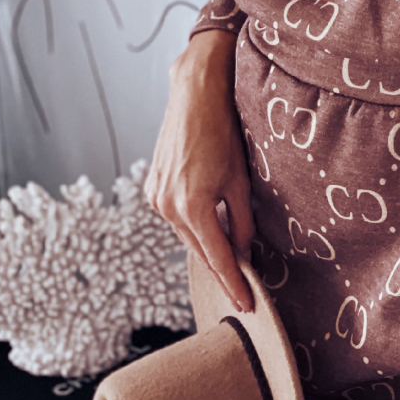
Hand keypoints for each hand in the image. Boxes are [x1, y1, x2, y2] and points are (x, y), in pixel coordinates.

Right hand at [144, 30, 254, 310]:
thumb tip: (242, 251)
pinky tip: (210, 228)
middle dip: (222, 270)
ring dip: (207, 245)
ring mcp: (156, 197)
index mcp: (193, 207)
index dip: (234, 283)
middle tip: (243, 290)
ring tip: (231, 261)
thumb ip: (242, 220)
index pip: (218, 258)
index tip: (246, 305)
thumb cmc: (224, 131)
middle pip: (200, 250)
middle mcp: (168, 206)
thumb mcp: (242, 180)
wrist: (195, 94)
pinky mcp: (153, 187)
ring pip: (187, 235)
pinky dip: (194, 226)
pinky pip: (176, 218)